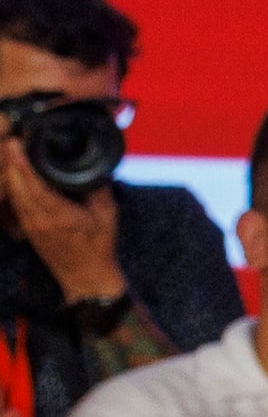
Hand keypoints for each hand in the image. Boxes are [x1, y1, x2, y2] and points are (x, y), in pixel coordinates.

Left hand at [0, 136, 120, 300]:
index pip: (33, 183)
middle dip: (11, 161)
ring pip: (11, 192)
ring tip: (11, 153)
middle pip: (15, 184)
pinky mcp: (26, 228)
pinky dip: (12, 185)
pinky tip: (15, 174)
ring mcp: (30, 224)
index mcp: (59, 214)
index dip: (22, 161)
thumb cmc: (99, 246)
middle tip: (11, 141)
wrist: (86, 276)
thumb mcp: (107, 214)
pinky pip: (14, 201)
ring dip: (9, 172)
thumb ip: (98, 188)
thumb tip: (93, 165)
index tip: (17, 143)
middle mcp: (39, 219)